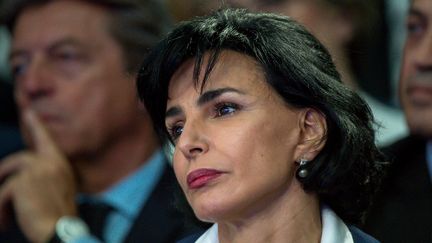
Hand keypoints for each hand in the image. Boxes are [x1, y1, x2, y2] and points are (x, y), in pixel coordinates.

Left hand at [0, 110, 77, 242]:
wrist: (59, 230)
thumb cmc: (59, 216)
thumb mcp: (59, 190)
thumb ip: (47, 177)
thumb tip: (24, 175)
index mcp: (61, 164)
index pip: (46, 140)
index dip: (37, 126)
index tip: (30, 112)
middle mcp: (50, 163)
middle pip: (20, 159)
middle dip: (6, 174)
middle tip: (2, 197)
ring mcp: (37, 170)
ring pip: (9, 177)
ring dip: (4, 198)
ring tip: (4, 215)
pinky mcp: (23, 181)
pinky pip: (3, 193)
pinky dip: (1, 209)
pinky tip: (5, 222)